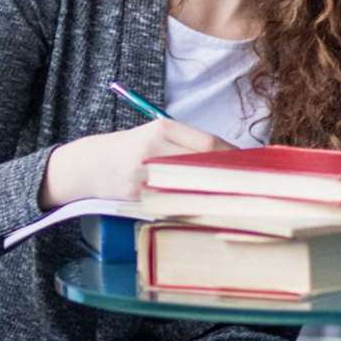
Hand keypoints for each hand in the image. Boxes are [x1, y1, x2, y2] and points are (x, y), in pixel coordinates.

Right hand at [40, 118, 233, 208]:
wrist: (86, 166)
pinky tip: (206, 211)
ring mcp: (144, 175)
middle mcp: (153, 149)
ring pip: (191, 186)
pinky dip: (192, 207)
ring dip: (215, 194)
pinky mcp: (137, 197)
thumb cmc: (128, 150)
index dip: (235, 157)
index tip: (254, 168)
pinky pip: (173, 203)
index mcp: (160, 129)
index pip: (209, 144)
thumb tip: (232, 159)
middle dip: (230, 176)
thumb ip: (187, 145)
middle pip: (203, 164)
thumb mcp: (153, 136)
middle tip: (252, 187)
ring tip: (235, 200)